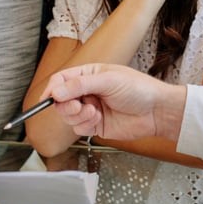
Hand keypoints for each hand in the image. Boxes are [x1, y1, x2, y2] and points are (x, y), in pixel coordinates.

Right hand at [43, 63, 186, 142]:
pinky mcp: (95, 125)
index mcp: (88, 75)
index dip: (51, 89)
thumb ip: (80, 85)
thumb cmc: (138, 89)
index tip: (47, 98)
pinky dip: (84, 125)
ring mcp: (90, 108)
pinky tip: (98, 119)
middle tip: (79, 105)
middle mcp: (86, 91)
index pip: (61, 80)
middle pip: (60, 100)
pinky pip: (78, 128)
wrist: (156, 111)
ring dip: (77, 115)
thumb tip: (55, 91)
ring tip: (94, 111)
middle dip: (66, 104)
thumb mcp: (108, 80)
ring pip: (67, 115)